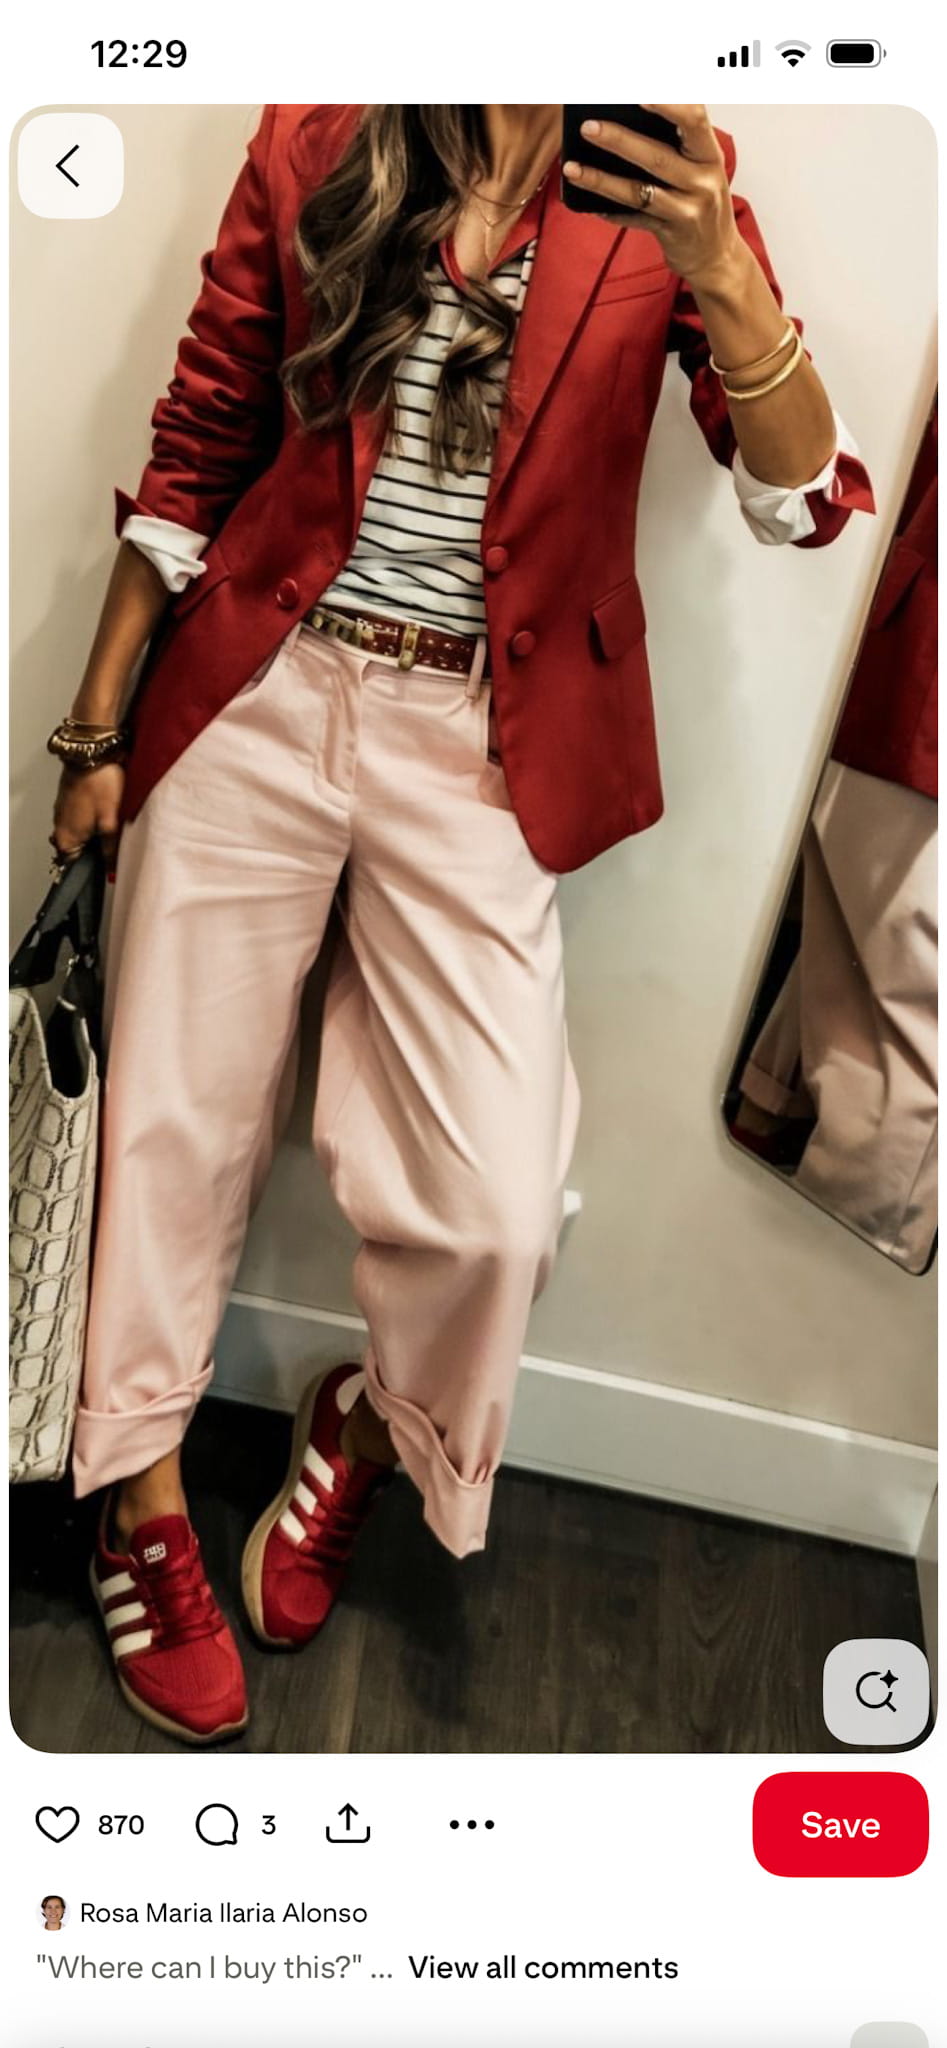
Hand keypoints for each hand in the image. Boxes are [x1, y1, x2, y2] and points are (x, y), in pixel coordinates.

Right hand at [50, 761, 124, 870]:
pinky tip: (103, 811)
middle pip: (78, 851)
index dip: (93, 866)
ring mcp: (62, 813)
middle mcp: (59, 828)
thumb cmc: (100, 784)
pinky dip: (90, 820)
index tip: (107, 862)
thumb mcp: (110, 822)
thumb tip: (112, 869)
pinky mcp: (67, 802)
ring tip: (109, 824)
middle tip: (112, 842)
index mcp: (66, 838)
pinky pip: (78, 819)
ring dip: (93, 834)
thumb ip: (109, 848)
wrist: (92, 753)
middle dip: (95, 850)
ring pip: (79, 834)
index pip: (75, 866)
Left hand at [562, 104, 741, 286]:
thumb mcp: (700, 168)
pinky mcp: (671, 234)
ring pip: (638, 191)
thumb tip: (624, 119)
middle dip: (619, 140)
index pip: (694, 119)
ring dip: (601, 179)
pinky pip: (634, 219)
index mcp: (710, 155)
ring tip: (571, 167)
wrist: (717, 256)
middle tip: (588, 127)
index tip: (638, 94)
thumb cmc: (702, 201)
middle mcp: (703, 181)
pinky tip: (586, 203)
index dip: (668, 104)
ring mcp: (688, 211)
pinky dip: (609, 211)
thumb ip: (675, 144)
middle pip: (657, 156)